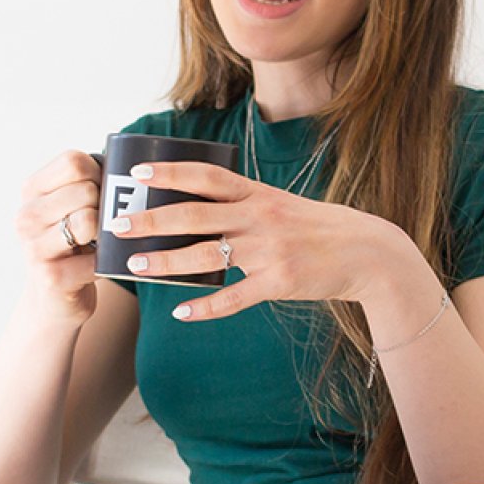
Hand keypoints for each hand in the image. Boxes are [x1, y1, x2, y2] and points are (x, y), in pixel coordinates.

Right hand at [13, 150, 103, 321]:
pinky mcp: (51, 277)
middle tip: (105, 223)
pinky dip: (108, 262)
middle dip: (108, 205)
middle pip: (86, 189)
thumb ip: (85, 180)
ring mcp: (34, 248)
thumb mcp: (67, 207)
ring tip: (103, 241)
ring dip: (107, 232)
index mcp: (31, 191)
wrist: (53, 301)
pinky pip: (97, 258)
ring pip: (89, 220)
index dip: (99, 172)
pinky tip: (102, 265)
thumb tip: (129, 157)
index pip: (73, 161)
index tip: (102, 191)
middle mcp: (26, 217)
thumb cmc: (72, 245)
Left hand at [106, 161, 428, 321]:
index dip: (171, 173)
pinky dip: (205, 307)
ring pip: (206, 255)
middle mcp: (260, 218)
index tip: (138, 173)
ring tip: (135, 266)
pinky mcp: (279, 283)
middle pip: (195, 215)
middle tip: (117, 224)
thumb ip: (243, 203)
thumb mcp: (281, 204)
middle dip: (152, 219)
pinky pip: (234, 297)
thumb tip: (196, 204)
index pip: (207, 177)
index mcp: (259, 194)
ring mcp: (269, 251)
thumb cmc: (317, 228)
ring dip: (166, 261)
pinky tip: (181, 311)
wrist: (366, 253)